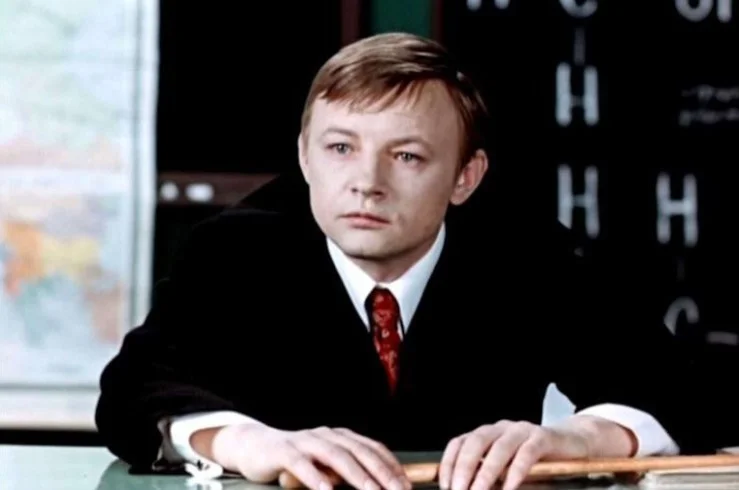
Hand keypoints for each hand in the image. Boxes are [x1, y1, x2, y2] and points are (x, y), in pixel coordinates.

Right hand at [208, 424, 411, 489]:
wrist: (255, 446)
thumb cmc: (295, 459)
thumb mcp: (324, 464)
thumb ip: (346, 472)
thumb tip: (376, 485)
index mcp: (341, 437)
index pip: (373, 449)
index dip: (392, 467)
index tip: (407, 486)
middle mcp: (327, 435)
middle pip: (360, 451)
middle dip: (382, 473)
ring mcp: (306, 441)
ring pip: (336, 456)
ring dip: (356, 475)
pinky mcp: (284, 451)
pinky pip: (302, 464)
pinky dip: (316, 477)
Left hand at [438, 420, 589, 489]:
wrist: (573, 443)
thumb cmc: (536, 459)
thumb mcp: (507, 467)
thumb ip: (489, 474)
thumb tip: (469, 488)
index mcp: (488, 433)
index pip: (460, 442)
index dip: (449, 463)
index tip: (446, 484)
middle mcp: (501, 428)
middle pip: (475, 443)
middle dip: (464, 468)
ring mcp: (522, 430)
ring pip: (499, 448)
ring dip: (486, 473)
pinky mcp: (543, 438)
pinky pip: (526, 453)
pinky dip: (515, 472)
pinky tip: (509, 488)